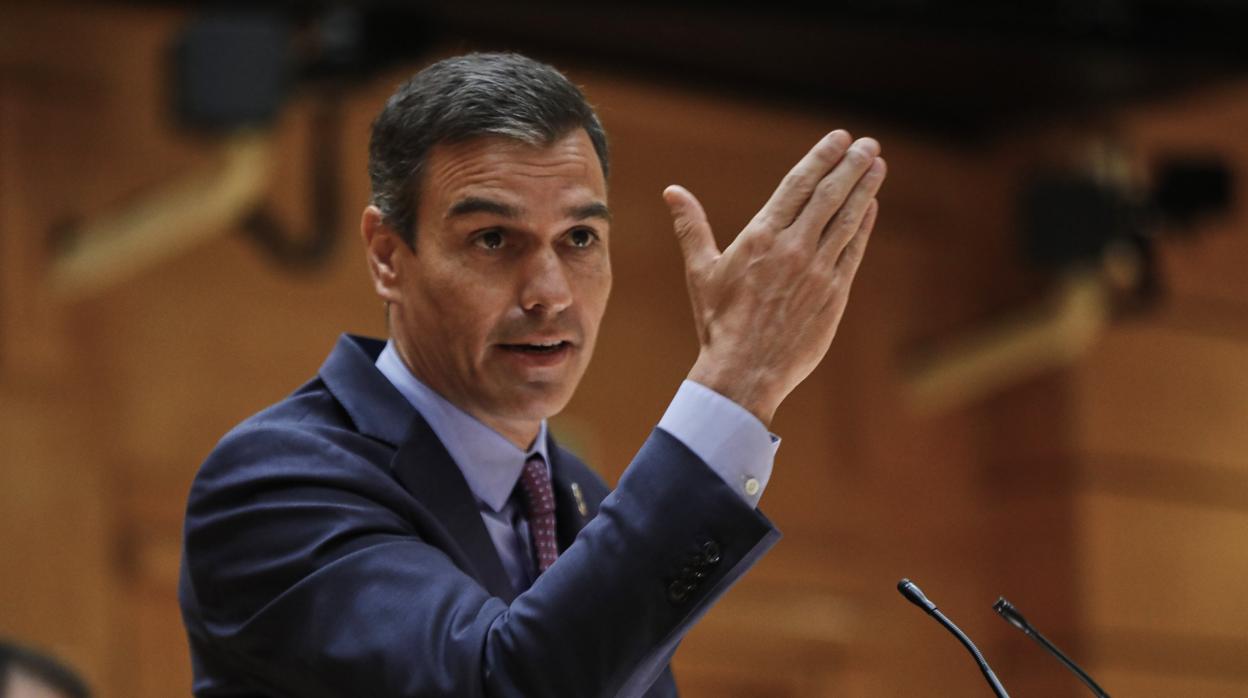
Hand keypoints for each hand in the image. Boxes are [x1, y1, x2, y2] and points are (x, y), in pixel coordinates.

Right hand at [664, 131, 884, 425]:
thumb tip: (672, 191)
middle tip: (868, 143)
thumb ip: (692, 226)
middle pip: (828, 196)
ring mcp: (817, 271)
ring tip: (877, 165)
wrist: (745, 371)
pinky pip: (852, 251)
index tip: (839, 137)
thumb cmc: (719, 323)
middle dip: (850, 165)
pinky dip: (863, 226)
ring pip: (846, 219)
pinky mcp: (834, 295)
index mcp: (760, 238)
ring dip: (864, 189)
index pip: (797, 186)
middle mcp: (792, 248)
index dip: (821, 158)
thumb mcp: (701, 271)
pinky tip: (870, 208)